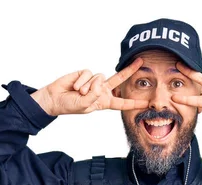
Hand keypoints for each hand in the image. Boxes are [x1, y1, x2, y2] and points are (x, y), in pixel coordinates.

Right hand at [31, 58, 148, 115]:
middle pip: (118, 80)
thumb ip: (94, 96)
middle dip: (129, 71)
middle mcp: (100, 90)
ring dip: (88, 86)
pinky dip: (82, 81)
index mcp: (103, 102)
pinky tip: (75, 87)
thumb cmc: (69, 105)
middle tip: (141, 62)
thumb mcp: (84, 105)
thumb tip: (100, 83)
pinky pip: (89, 74)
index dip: (133, 103)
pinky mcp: (85, 74)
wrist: (55, 98)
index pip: (121, 102)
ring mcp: (93, 81)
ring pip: (100, 77)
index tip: (146, 103)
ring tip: (79, 92)